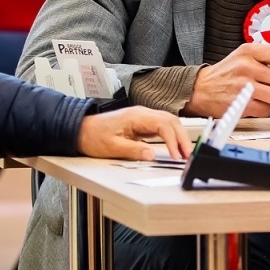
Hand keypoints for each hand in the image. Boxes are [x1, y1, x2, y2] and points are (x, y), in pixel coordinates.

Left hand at [78, 106, 192, 161]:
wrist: (80, 130)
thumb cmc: (93, 136)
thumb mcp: (112, 147)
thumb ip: (133, 150)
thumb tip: (152, 155)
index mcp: (135, 116)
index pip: (163, 124)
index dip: (173, 140)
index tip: (176, 155)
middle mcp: (141, 113)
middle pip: (170, 121)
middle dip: (182, 137)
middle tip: (188, 155)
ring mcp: (142, 117)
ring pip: (168, 122)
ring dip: (179, 136)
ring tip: (185, 153)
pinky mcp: (142, 123)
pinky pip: (162, 126)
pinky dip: (171, 136)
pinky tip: (174, 147)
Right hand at [186, 43, 269, 116]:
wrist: (201, 88)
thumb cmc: (226, 73)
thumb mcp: (243, 56)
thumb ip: (265, 58)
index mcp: (249, 51)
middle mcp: (247, 67)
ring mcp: (245, 87)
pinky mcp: (242, 104)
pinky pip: (267, 110)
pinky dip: (269, 110)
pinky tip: (264, 105)